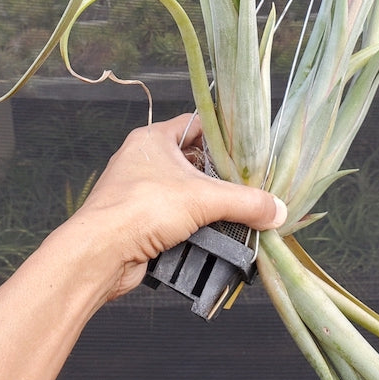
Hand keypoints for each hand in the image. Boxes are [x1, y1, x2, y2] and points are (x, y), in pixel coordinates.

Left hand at [62, 113, 286, 301]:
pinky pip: (173, 219)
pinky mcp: (137, 222)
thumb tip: (278, 210)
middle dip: (219, 177)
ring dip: (206, 206)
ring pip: (183, 193)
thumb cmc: (143, 207)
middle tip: (249, 186)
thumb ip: (245, 202)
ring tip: (237, 214)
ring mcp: (138, 192)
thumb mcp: (203, 198)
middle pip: (192, 162)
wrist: (100, 254)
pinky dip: (192, 228)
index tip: (249, 149)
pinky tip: (214, 237)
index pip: (197, 125)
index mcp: (154, 138)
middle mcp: (144, 160)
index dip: (224, 135)